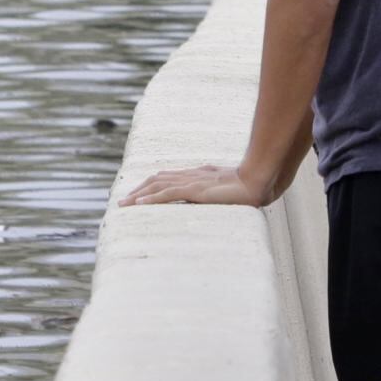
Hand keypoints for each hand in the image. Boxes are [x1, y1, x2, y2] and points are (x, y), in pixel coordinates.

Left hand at [124, 163, 268, 207]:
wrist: (258, 182)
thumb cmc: (246, 187)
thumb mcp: (224, 190)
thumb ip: (212, 193)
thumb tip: (205, 199)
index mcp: (196, 175)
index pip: (166, 178)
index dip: (148, 186)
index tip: (136, 196)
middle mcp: (190, 176)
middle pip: (156, 180)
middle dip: (138, 190)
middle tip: (122, 202)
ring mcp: (192, 182)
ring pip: (158, 186)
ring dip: (139, 196)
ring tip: (124, 205)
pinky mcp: (195, 190)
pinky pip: (168, 194)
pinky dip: (152, 199)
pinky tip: (140, 204)